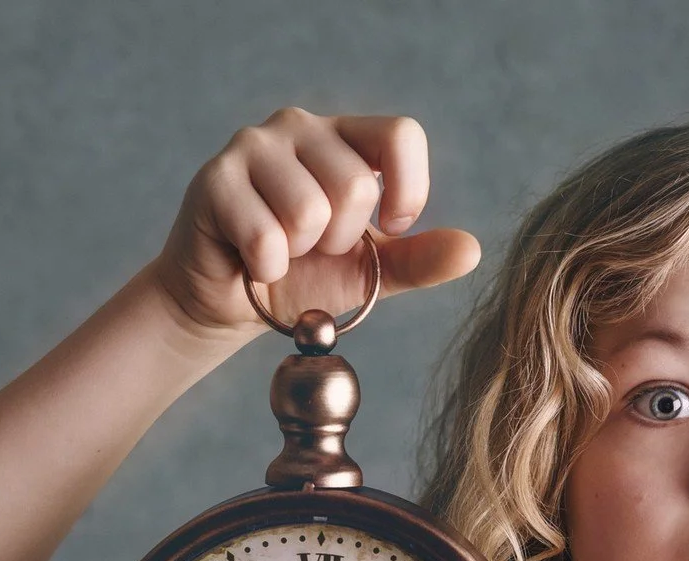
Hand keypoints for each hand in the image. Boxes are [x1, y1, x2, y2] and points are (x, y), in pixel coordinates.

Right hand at [149, 108, 481, 340]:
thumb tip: (471, 251)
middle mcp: (300, 127)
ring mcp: (254, 146)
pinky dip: (266, 269)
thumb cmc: (302, 278)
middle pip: (355, 184)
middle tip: (314, 249)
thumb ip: (418, 259)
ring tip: (282, 253)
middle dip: (341, 240)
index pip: (400, 134)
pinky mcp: (216, 179)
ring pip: (309, 211)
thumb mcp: (370, 271)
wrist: (231, 305)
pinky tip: (251, 263)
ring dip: (300, 255)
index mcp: (345, 139)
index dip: (409, 191)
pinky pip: (266, 237)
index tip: (391, 229)